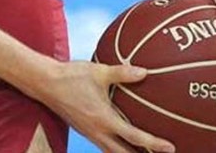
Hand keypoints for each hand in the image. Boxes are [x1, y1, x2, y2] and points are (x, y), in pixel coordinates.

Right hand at [40, 61, 174, 152]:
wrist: (45, 83)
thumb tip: (145, 71)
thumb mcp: (98, 70)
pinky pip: (105, 145)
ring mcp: (90, 133)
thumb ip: (122, 72)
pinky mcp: (84, 130)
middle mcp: (98, 132)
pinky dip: (117, 147)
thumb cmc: (71, 75)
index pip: (134, 138)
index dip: (154, 144)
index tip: (170, 147)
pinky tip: (122, 139)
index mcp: (104, 119)